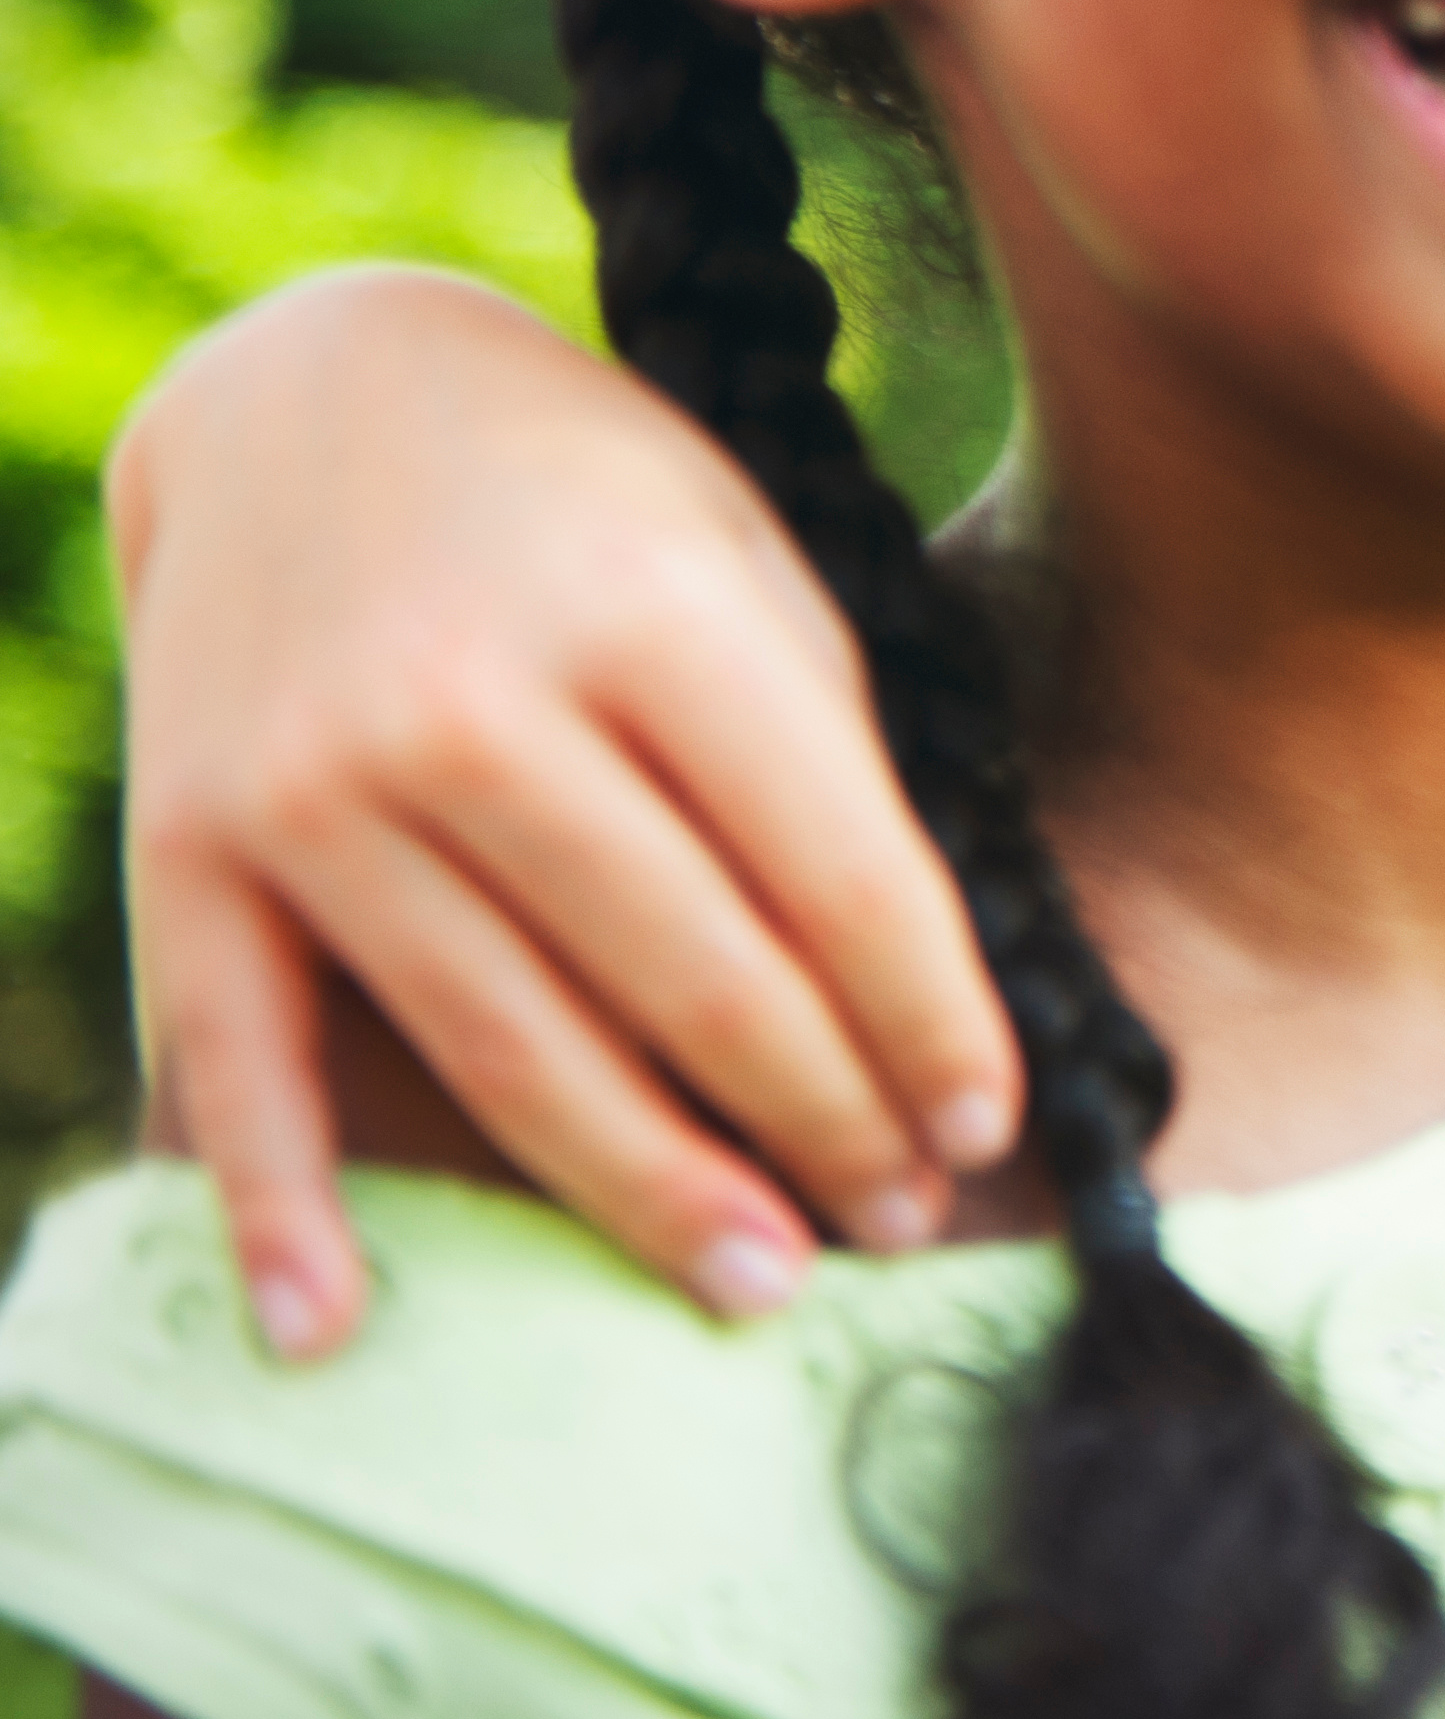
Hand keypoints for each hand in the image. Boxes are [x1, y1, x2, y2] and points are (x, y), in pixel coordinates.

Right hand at [110, 269, 1014, 1350]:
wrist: (314, 388)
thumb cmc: (586, 493)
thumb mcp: (744, 558)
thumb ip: (817, 753)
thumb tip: (909, 988)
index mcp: (654, 611)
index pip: (837, 876)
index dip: (927, 1023)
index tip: (985, 1124)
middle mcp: (474, 704)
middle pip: (690, 981)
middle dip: (817, 1121)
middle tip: (898, 1223)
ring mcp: (314, 787)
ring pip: (510, 1048)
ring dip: (644, 1191)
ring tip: (756, 1281)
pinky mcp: (186, 847)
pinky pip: (241, 1058)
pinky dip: (278, 1208)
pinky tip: (332, 1330)